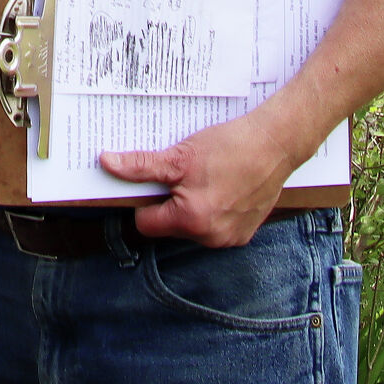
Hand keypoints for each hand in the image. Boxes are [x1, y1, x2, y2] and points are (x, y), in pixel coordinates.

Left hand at [99, 110, 300, 246]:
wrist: (276, 145)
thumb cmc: (229, 148)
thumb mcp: (179, 156)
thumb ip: (141, 166)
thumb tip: (108, 164)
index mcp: (191, 222)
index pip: (145, 223)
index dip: (143, 200)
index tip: (151, 182)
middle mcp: (211, 238)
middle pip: (169, 226)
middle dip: (167, 202)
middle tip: (178, 175)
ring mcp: (231, 238)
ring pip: (191, 226)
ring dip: (189, 206)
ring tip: (200, 179)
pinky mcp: (245, 232)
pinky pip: (214, 226)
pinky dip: (211, 210)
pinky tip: (218, 187)